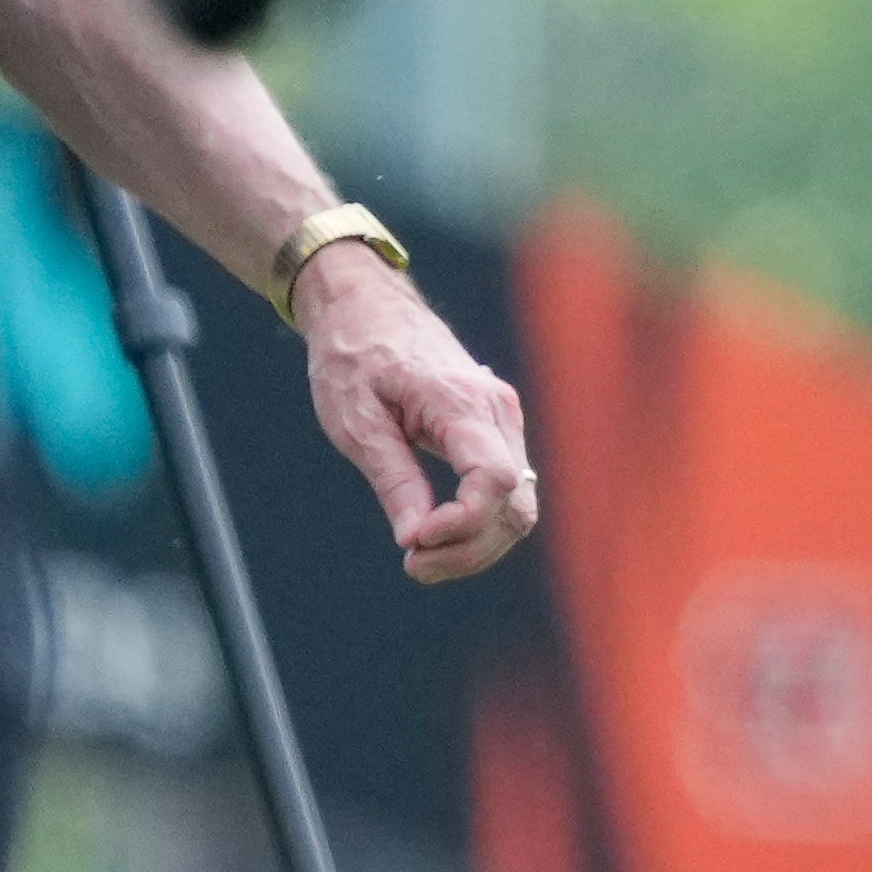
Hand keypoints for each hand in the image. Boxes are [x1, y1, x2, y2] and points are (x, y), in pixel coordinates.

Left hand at [294, 243, 540, 582]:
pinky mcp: (497, 430)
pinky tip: (437, 533)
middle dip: (468, 549)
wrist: (365, 305)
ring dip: (477, 544)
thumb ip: (392, 479)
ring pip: (518, 505)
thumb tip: (414, 539)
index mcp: (463, 403)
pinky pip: (507, 491)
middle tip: (411, 566)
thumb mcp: (355, 421)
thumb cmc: (353, 355)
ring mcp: (504, 420)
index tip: (414, 542)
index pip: (494, 481)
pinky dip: (479, 523)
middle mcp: (498, 411)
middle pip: (514, 505)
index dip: (462, 525)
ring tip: (420, 556)